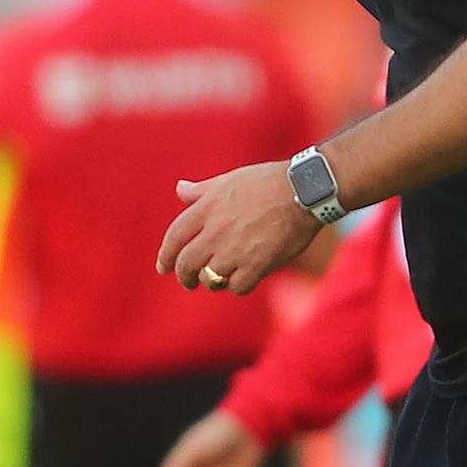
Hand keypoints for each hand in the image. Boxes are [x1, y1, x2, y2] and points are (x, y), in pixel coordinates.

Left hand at [155, 161, 319, 293]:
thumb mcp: (228, 180)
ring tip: (219, 278)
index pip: (174, 238)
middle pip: (187, 264)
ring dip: (212, 281)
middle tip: (188, 282)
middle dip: (184, 276)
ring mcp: (235, 249)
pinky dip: (237, 285)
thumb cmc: (267, 182)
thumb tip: (180, 189)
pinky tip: (243, 279)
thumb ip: (201, 190)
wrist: (303, 190)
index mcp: (206, 208)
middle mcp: (215, 231)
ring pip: (210, 278)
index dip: (165, 256)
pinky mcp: (257, 264)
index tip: (162, 267)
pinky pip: (237, 286)